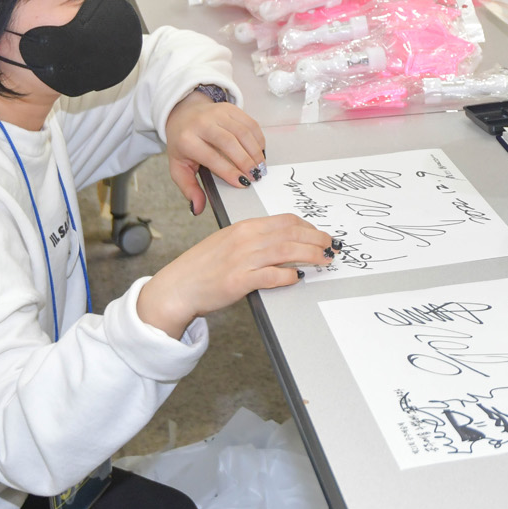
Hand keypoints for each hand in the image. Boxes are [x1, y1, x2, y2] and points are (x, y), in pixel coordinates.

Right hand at [137, 214, 332, 337]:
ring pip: (287, 251)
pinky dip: (289, 275)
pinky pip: (272, 274)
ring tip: (324, 260)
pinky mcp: (239, 281)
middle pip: (292, 233)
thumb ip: (254, 239)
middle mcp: (245, 239)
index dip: (308, 227)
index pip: (286, 220)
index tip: (320, 234)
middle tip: (331, 246)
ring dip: (311, 255)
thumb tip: (283, 241)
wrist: (177, 287)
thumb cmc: (202, 267)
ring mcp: (242, 260)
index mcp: (244, 227)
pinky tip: (297, 276)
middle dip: (317, 239)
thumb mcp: (228, 242)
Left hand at [164, 91, 265, 215]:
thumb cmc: (183, 143)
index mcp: (186, 140)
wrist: (184, 113)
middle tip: (256, 176)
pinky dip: (259, 139)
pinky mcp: (231, 108)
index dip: (229, 171)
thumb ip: (189, 188)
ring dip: (255, 151)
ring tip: (260, 167)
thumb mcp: (179, 167)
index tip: (243, 183)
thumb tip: (197, 209)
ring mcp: (217, 113)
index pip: (211, 157)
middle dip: (246, 161)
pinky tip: (260, 152)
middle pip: (230, 142)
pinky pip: (250, 123)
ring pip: (243, 132)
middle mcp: (202, 123)